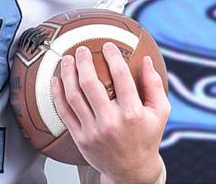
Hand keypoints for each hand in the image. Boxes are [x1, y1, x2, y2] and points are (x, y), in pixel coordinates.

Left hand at [50, 42, 169, 183]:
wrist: (132, 171)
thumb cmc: (146, 137)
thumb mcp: (159, 114)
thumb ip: (154, 86)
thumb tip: (146, 60)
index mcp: (132, 113)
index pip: (121, 78)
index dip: (113, 57)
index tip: (107, 45)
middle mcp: (111, 122)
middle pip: (90, 84)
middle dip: (83, 61)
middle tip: (81, 49)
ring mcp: (93, 130)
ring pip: (73, 96)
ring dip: (67, 73)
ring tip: (66, 59)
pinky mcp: (80, 138)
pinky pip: (64, 111)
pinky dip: (56, 93)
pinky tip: (56, 79)